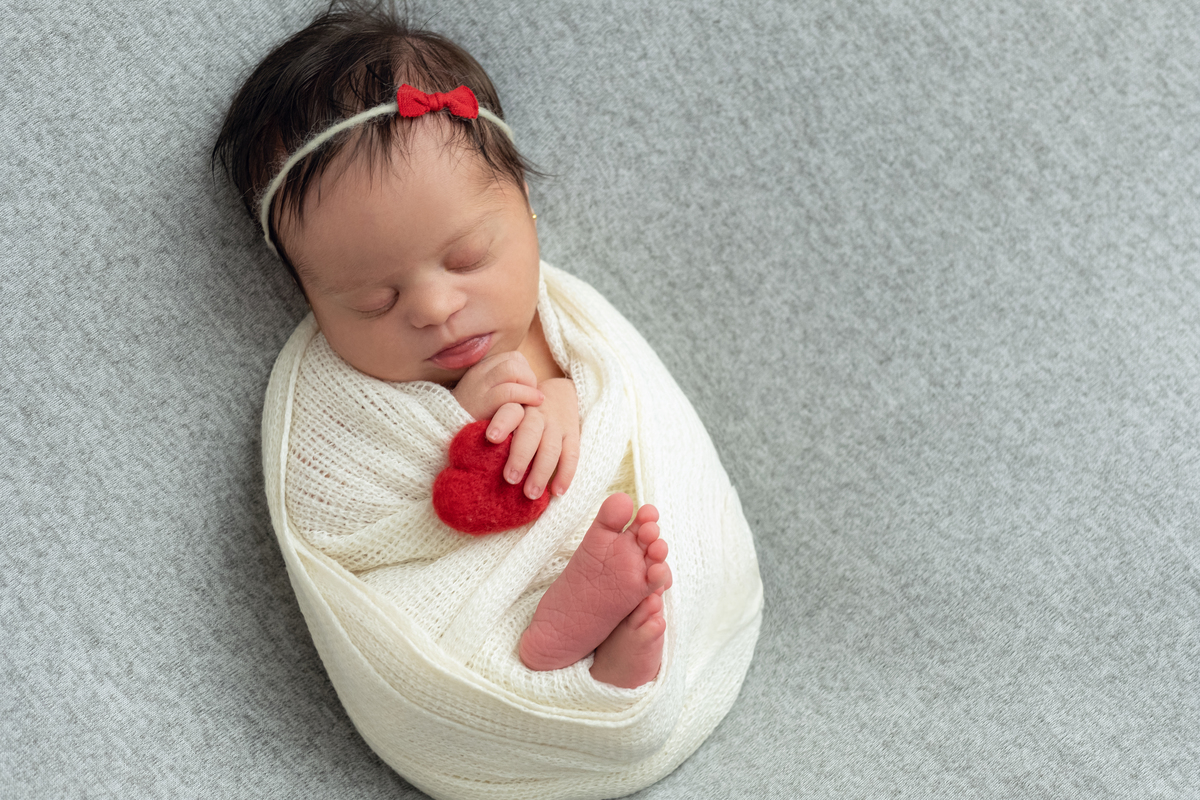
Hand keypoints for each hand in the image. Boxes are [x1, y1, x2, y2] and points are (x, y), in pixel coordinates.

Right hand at [450, 351, 542, 422]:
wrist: (448, 436)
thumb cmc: (475, 423)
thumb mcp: (487, 399)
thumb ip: (504, 388)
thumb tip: (531, 385)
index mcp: (480, 370)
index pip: (512, 357)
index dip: (526, 371)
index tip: (527, 390)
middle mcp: (478, 374)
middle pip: (514, 360)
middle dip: (529, 377)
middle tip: (532, 397)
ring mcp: (479, 387)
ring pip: (512, 369)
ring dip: (529, 384)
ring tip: (534, 401)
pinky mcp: (482, 403)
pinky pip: (509, 390)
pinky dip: (526, 395)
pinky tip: (534, 404)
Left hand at [491, 377, 579, 499]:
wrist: (560, 393)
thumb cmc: (524, 412)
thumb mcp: (510, 410)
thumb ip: (495, 427)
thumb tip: (466, 460)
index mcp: (518, 407)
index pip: (510, 411)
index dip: (502, 423)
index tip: (492, 438)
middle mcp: (538, 414)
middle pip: (530, 432)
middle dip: (520, 456)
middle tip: (510, 479)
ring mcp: (557, 425)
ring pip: (551, 447)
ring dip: (541, 471)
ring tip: (531, 494)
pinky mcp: (572, 435)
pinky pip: (571, 455)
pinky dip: (565, 474)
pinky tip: (557, 491)